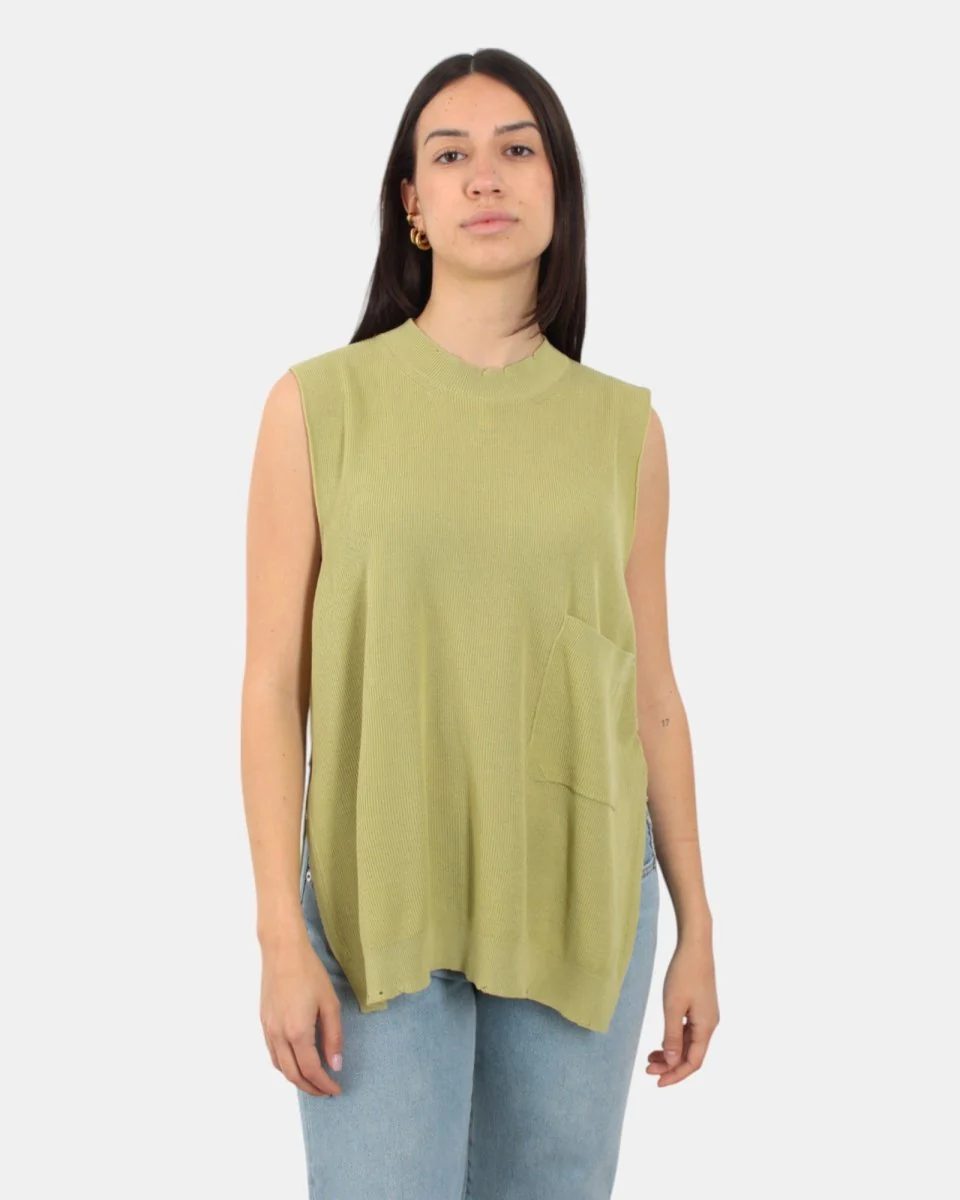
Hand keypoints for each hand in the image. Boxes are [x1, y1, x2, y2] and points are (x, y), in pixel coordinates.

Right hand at [260, 933, 343, 1096]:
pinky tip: (297, 1061)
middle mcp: (278, 1035)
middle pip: (293, 1074)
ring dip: (296, 1079)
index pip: (311, 1070)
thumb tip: (335, 1064)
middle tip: (326, 1091)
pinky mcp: (263, 1022)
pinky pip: (273, 1053)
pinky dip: (285, 1065)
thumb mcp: (329, 1003)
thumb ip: (333, 1036)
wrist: (282, 951)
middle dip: (310, 1088)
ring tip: (314, 1080)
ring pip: (280, 1067)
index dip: (324, 1084)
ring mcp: (268, 1030)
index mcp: (297, 1032)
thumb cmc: (310, 973)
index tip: (336, 1089)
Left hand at [646, 934, 718, 1086]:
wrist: (695, 945)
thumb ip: (672, 1036)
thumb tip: (672, 1062)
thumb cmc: (683, 973)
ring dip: (671, 1053)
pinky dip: (674, 1039)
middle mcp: (709, 1024)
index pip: (693, 1062)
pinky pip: (689, 1031)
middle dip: (670, 1066)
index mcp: (706, 1027)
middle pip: (691, 1055)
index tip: (657, 1082)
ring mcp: (706, 1015)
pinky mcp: (700, 1007)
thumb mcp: (673, 1006)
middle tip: (647, 1069)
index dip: (676, 1075)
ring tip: (649, 1058)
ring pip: (689, 1044)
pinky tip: (661, 1041)